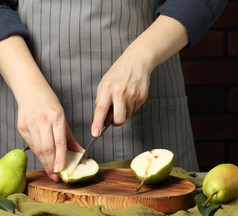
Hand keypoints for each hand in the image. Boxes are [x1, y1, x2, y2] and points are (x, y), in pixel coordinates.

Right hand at [17, 87, 82, 181]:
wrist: (30, 90)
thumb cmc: (49, 104)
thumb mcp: (62, 117)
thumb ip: (70, 138)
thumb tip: (80, 154)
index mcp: (56, 117)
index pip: (59, 142)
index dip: (60, 158)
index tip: (60, 170)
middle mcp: (42, 121)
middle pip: (46, 148)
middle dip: (51, 165)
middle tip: (56, 176)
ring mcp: (30, 124)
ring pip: (37, 149)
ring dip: (44, 162)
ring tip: (51, 171)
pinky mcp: (21, 127)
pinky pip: (31, 145)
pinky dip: (37, 154)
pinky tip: (43, 159)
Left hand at [91, 15, 188, 136]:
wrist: (137, 61)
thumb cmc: (118, 72)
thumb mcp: (104, 83)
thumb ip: (101, 100)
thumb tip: (101, 118)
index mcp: (107, 88)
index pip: (101, 109)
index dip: (97, 123)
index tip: (95, 133)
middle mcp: (120, 93)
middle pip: (119, 119)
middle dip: (116, 122)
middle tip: (114, 116)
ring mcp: (133, 96)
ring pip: (127, 116)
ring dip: (123, 112)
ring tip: (123, 98)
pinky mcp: (142, 97)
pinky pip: (134, 110)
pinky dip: (130, 107)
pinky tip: (130, 95)